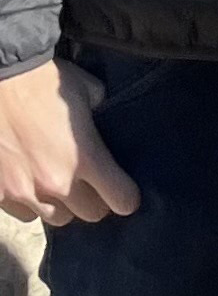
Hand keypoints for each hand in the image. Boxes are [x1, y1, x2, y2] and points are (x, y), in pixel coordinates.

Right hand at [0, 59, 138, 229]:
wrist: (0, 78)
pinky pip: (25, 213)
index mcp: (85, 157)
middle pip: (90, 213)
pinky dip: (32, 203)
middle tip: (92, 185)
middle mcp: (57, 182)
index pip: (121, 199)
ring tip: (60, 184)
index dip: (127, 197)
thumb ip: (100, 110)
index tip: (125, 192)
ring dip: (63, 204)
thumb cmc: (43, 80)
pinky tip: (32, 184)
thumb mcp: (87, 89)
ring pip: (57, 217)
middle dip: (96, 200)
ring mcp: (25, 192)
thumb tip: (102, 116)